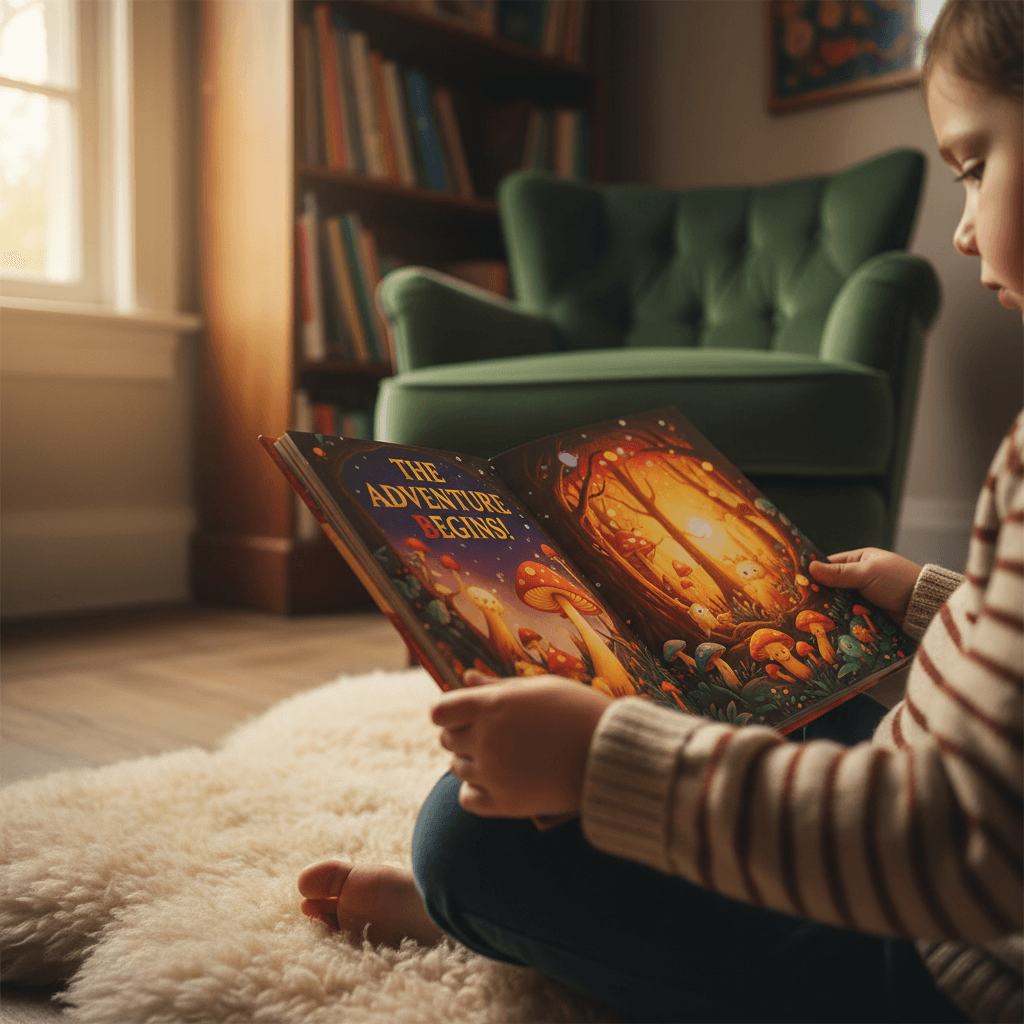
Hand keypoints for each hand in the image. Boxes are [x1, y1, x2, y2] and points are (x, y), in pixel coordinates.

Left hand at [430, 671, 612, 818]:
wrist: (612, 755)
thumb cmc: (578, 711)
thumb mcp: (538, 688)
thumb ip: (496, 685)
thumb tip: (466, 677)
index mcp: (490, 705)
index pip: (439, 711)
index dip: (451, 712)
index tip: (468, 714)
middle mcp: (485, 738)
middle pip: (447, 739)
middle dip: (464, 735)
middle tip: (496, 735)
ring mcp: (493, 773)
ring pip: (457, 768)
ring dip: (473, 761)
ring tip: (506, 757)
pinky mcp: (504, 803)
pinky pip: (467, 798)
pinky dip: (476, 791)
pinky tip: (499, 781)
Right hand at [808, 548, 922, 625]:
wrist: (926, 608)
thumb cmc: (899, 581)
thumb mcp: (867, 572)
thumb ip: (840, 573)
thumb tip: (811, 567)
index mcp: (861, 561)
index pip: (830, 565)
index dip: (815, 574)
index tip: (797, 583)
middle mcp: (862, 579)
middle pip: (833, 588)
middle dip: (822, 597)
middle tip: (802, 607)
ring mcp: (866, 599)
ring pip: (841, 606)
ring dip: (832, 612)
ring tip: (813, 622)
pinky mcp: (871, 617)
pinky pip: (852, 620)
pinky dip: (844, 624)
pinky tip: (831, 630)